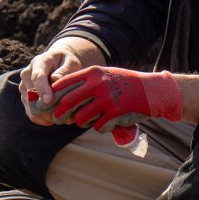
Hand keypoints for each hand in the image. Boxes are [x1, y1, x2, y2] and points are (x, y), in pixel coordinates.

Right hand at [19, 36, 104, 125]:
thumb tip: (55, 79)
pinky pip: (32, 114)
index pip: (37, 77)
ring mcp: (24, 88)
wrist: (58, 63)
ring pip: (31, 107)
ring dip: (47, 115)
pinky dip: (44, 119)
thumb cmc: (66, 62)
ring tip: (64, 117)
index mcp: (38, 63)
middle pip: (31, 95)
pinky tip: (57, 118)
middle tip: (64, 114)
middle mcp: (27, 75)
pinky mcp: (26, 99)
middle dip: (46, 107)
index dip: (41, 89)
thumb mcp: (70, 62)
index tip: (48, 100)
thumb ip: (64, 70)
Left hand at [49, 67, 182, 134]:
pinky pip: (96, 125)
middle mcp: (97, 84)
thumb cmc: (125, 82)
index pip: (65, 82)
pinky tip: (99, 124)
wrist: (151, 90)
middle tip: (55, 118)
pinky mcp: (115, 113)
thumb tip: (65, 91)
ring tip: (80, 122)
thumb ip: (88, 80)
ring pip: (80, 116)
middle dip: (59, 112)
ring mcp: (106, 99)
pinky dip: (95, 127)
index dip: (53, 93)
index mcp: (94, 73)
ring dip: (78, 122)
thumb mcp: (106, 74)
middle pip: (68, 101)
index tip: (47, 101)